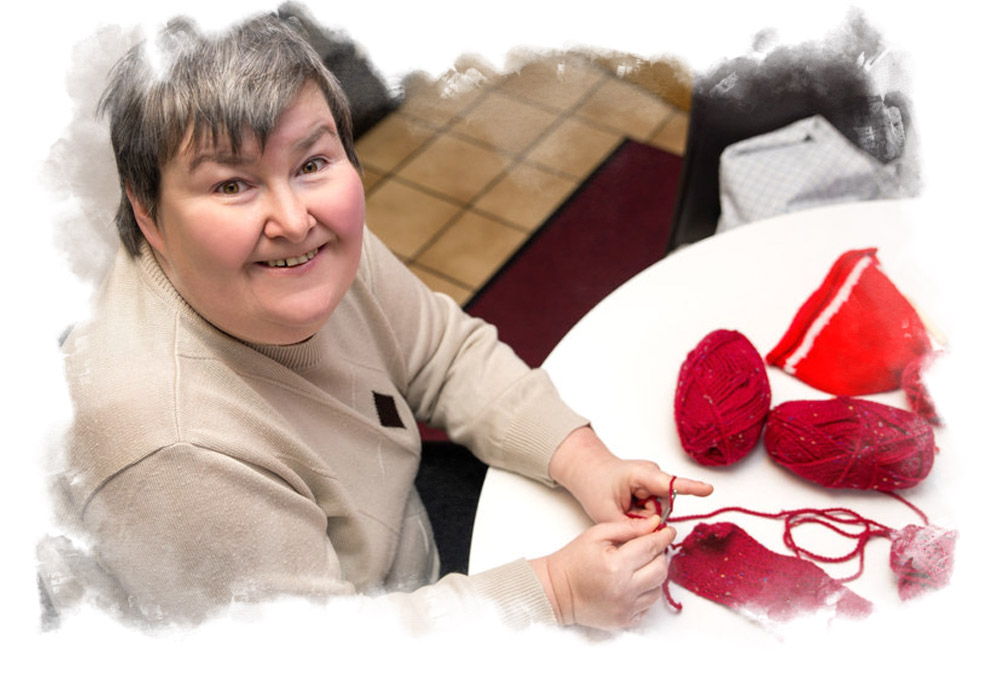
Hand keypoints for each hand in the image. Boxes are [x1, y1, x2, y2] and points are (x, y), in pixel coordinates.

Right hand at [530, 515, 674, 629]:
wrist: (556, 591)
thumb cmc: (573, 560)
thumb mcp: (596, 534)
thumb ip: (628, 528)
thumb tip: (655, 524)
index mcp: (616, 565)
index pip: (651, 548)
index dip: (663, 537)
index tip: (669, 531)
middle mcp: (624, 589)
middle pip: (660, 569)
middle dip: (659, 555)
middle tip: (650, 548)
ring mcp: (626, 608)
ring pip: (658, 589)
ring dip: (653, 575)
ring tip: (640, 567)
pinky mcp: (625, 621)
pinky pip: (648, 606)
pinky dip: (645, 592)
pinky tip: (633, 583)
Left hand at [549, 426, 712, 523]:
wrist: (589, 472)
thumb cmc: (595, 486)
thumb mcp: (607, 513)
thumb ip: (633, 528)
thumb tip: (657, 534)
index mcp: (641, 475)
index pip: (669, 484)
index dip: (690, 488)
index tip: (708, 490)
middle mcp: (653, 474)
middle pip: (664, 506)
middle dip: (647, 518)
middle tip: (623, 511)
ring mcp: (655, 480)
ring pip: (660, 511)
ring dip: (643, 516)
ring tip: (624, 507)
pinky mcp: (654, 487)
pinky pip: (655, 509)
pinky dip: (642, 513)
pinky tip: (629, 506)